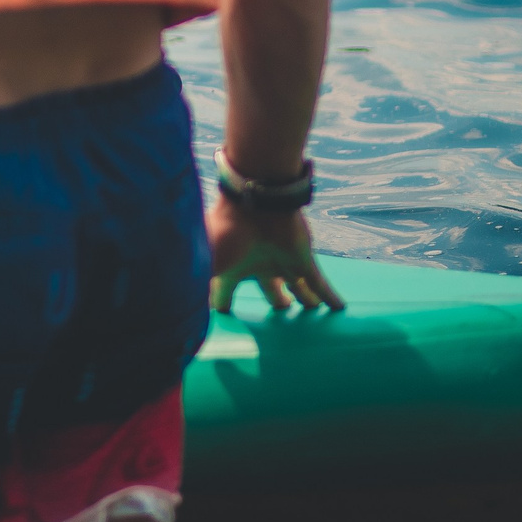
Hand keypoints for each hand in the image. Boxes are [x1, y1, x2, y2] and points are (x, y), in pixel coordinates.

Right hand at [208, 198, 344, 312]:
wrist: (254, 201)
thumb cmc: (225, 232)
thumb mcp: (205, 263)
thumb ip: (195, 287)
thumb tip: (181, 311)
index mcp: (231, 268)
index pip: (224, 293)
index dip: (223, 306)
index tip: (226, 320)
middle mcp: (256, 266)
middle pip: (270, 290)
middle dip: (276, 303)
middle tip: (282, 317)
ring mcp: (281, 261)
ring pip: (297, 287)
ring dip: (305, 300)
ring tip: (313, 313)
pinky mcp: (302, 259)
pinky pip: (319, 282)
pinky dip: (330, 296)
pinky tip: (340, 309)